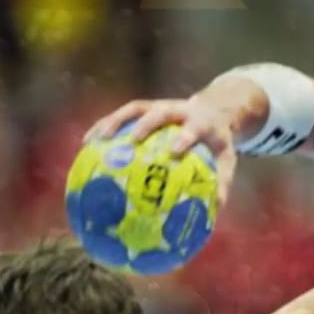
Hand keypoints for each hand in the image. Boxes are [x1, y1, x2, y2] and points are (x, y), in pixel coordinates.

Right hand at [83, 96, 240, 206]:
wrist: (213, 111)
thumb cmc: (217, 142)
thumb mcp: (226, 159)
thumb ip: (222, 180)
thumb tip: (217, 208)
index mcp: (200, 121)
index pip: (193, 127)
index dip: (185, 136)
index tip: (174, 151)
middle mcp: (178, 109)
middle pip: (160, 111)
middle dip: (146, 124)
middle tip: (133, 140)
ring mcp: (159, 105)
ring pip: (135, 109)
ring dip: (115, 121)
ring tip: (96, 140)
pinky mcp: (146, 107)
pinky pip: (123, 115)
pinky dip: (105, 126)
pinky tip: (87, 143)